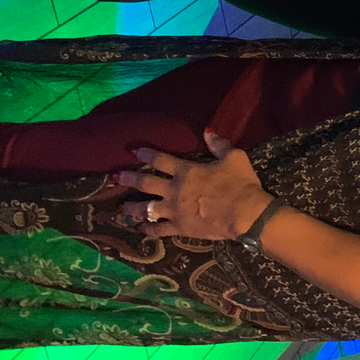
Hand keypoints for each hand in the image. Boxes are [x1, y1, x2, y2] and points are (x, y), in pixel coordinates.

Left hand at [115, 131, 273, 239]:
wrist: (244, 213)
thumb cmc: (240, 184)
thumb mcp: (234, 157)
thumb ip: (218, 145)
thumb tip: (207, 131)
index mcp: (186, 171)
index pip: (161, 160)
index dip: (146, 154)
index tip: (134, 151)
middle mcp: (174, 190)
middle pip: (145, 183)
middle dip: (129, 178)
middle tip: (115, 177)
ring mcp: (174, 210)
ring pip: (146, 208)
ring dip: (131, 207)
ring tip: (121, 207)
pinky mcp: (179, 227)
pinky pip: (158, 229)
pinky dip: (147, 229)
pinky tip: (139, 229)